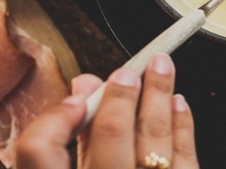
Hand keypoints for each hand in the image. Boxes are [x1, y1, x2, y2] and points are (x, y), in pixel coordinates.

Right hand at [16, 54, 199, 168]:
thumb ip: (69, 142)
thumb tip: (83, 85)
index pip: (40, 152)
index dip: (53, 120)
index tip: (73, 97)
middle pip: (110, 138)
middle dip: (121, 96)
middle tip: (127, 70)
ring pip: (155, 142)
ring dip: (159, 96)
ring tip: (161, 66)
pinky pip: (186, 158)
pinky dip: (181, 126)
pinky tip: (177, 103)